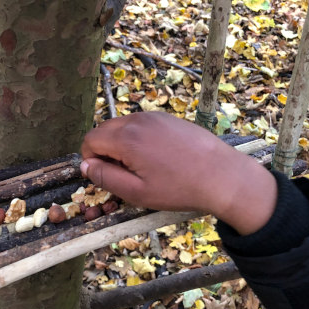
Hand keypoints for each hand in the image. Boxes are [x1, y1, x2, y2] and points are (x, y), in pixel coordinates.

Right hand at [80, 112, 277, 235]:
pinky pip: (141, 124)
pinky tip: (158, 157)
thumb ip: (105, 178)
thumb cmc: (179, 188)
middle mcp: (137, 120)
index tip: (105, 175)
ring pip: (123, 126)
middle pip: (104, 130)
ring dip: (122, 144)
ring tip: (143, 167)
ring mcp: (154, 116)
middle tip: (123, 174)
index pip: (90, 139)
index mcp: (126, 138)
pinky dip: (139, 138)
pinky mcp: (168, 117)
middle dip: (105, 151)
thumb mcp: (137, 192)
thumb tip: (85, 166)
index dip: (90, 159)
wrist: (223, 176)